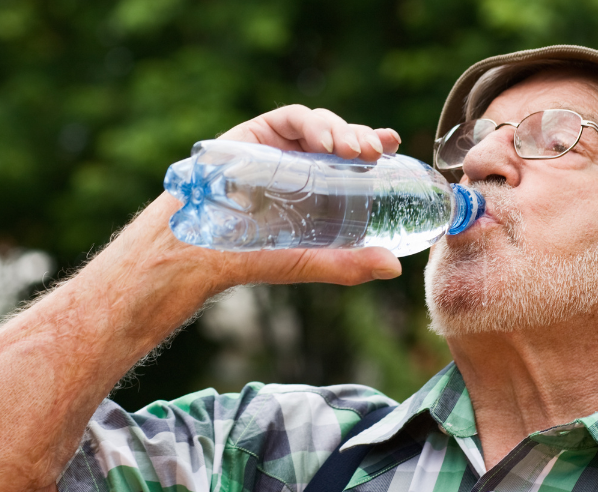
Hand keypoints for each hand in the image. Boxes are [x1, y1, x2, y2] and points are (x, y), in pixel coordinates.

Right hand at [187, 106, 404, 285]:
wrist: (201, 252)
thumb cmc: (251, 256)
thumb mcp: (309, 261)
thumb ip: (348, 264)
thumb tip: (394, 268)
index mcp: (317, 184)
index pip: (352, 156)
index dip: (375, 145)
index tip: (396, 145)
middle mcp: (299, 160)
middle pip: (339, 136)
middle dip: (361, 137)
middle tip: (378, 151)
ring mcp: (277, 145)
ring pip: (319, 123)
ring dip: (341, 130)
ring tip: (356, 149)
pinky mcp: (254, 133)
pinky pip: (289, 118)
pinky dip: (311, 125)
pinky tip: (324, 143)